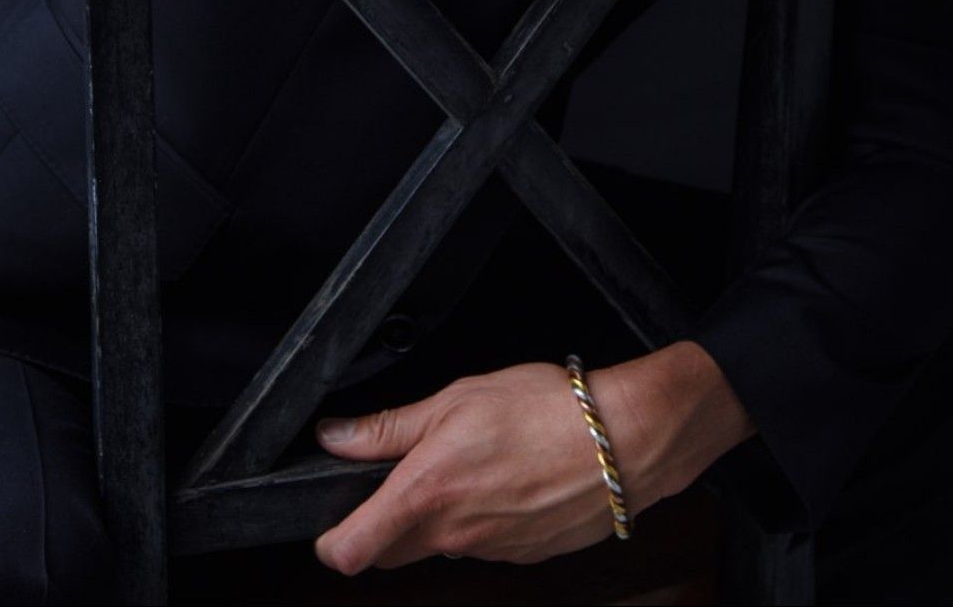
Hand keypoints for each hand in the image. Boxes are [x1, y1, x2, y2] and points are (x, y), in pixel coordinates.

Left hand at [312, 341, 754, 573]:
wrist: (623, 440)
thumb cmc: (545, 409)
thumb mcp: (456, 397)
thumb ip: (388, 426)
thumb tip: (335, 436)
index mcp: (426, 493)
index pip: (350, 550)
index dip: (330, 540)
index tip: (330, 519)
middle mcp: (452, 534)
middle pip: (390, 552)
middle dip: (382, 524)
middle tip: (402, 474)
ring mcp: (488, 551)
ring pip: (439, 544)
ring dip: (438, 514)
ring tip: (470, 462)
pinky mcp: (520, 555)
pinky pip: (480, 543)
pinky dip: (480, 517)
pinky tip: (505, 478)